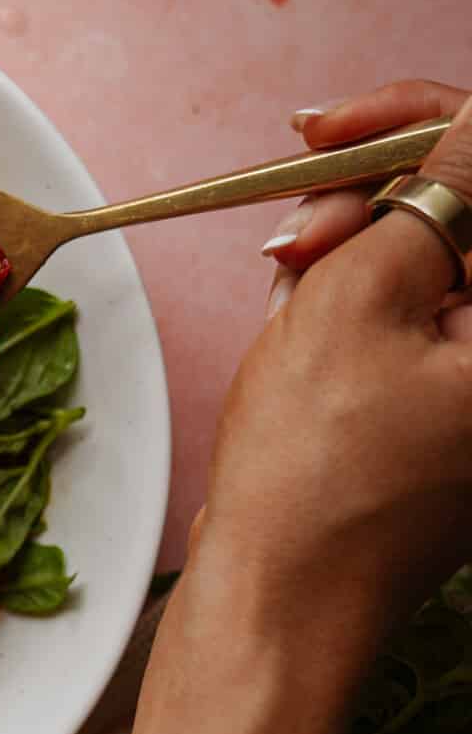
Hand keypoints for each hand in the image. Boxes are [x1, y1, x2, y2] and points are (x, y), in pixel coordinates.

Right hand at [189, 79, 471, 690]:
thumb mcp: (357, 298)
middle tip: (291, 233)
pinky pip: (412, 326)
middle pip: (465, 219)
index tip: (328, 128)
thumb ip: (425, 192)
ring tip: (286, 305)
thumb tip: (466, 127)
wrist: (279, 608)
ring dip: (352, 260)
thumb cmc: (314, 478)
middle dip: (373, 201)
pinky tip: (298, 340)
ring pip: (430, 269)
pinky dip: (355, 313)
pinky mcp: (450, 419)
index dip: (415, 126)